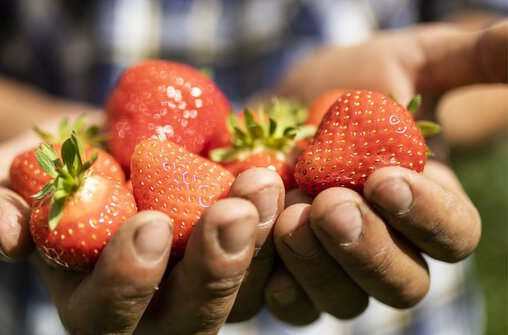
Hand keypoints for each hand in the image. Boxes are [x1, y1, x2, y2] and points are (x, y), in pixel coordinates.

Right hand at [0, 112, 275, 332]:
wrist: (97, 149)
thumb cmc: (45, 172)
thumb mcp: (3, 182)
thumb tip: (4, 233)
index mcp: (89, 302)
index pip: (107, 316)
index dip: (128, 280)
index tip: (149, 223)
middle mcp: (149, 310)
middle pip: (187, 321)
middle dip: (213, 269)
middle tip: (233, 211)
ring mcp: (197, 284)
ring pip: (238, 294)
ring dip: (259, 243)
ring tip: (264, 184)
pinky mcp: (232, 254)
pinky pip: (266, 257)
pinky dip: (276, 223)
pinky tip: (279, 179)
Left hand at [259, 21, 506, 324]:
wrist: (274, 107)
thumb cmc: (346, 85)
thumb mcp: (408, 62)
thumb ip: (472, 58)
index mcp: (428, 207)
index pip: (453, 235)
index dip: (425, 215)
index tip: (385, 178)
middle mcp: (389, 249)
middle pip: (402, 284)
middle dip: (368, 247)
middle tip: (331, 204)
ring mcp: (336, 270)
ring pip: (345, 301)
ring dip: (318, 264)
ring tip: (289, 213)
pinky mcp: (286, 277)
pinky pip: (289, 305)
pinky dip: (273, 282)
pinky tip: (259, 243)